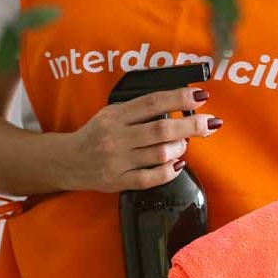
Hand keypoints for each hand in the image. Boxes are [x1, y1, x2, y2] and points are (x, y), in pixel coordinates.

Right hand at [66, 87, 221, 191]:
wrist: (68, 161)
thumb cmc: (96, 135)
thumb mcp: (111, 113)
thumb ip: (138, 109)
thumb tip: (177, 104)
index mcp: (115, 116)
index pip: (152, 102)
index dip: (179, 98)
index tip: (199, 96)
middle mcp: (116, 138)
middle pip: (161, 130)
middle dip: (191, 125)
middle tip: (209, 123)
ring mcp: (117, 162)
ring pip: (160, 155)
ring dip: (179, 148)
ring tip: (184, 144)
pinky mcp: (118, 182)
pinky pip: (151, 179)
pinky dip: (169, 171)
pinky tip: (177, 164)